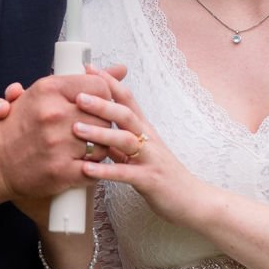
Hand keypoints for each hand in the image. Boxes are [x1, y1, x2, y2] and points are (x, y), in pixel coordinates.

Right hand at [0, 70, 118, 223]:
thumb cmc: (16, 127)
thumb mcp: (42, 93)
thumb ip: (80, 82)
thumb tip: (121, 69)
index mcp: (48, 90)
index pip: (99, 88)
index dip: (102, 98)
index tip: (96, 106)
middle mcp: (54, 115)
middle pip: (103, 116)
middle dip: (99, 124)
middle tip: (88, 128)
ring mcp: (58, 144)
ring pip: (101, 145)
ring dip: (96, 148)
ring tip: (81, 147)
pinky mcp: (61, 171)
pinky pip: (93, 170)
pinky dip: (90, 169)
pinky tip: (79, 164)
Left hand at [70, 78, 205, 222]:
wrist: (192, 200)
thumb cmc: (165, 175)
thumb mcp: (143, 152)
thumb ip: (122, 141)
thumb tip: (99, 129)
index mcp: (145, 130)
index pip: (127, 99)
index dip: (109, 83)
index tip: (89, 68)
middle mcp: (148, 139)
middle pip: (126, 114)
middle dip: (102, 103)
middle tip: (78, 96)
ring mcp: (150, 159)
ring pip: (125, 140)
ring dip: (100, 133)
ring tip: (76, 129)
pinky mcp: (150, 180)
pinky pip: (126, 173)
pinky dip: (105, 171)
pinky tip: (86, 169)